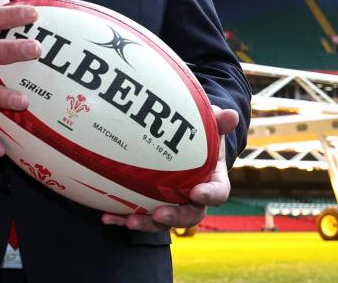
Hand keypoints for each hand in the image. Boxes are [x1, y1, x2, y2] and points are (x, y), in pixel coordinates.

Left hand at [101, 106, 239, 232]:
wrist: (182, 144)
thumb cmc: (198, 135)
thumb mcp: (208, 125)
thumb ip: (217, 121)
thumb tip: (231, 115)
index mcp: (212, 180)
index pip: (218, 192)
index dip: (209, 195)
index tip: (196, 193)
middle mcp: (193, 198)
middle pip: (189, 215)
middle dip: (174, 217)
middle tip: (159, 214)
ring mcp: (171, 203)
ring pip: (162, 220)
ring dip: (146, 223)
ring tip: (128, 220)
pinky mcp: (150, 205)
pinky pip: (138, 214)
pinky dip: (121, 217)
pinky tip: (106, 216)